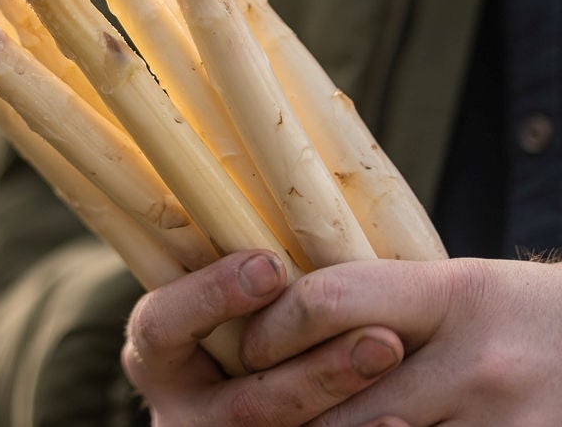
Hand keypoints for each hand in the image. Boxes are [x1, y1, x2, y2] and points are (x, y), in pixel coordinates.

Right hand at [122, 250, 404, 424]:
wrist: (252, 396)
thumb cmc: (241, 320)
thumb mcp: (217, 292)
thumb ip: (243, 267)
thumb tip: (276, 162)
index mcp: (157, 355)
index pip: (162, 326)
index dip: (211, 297)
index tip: (270, 265)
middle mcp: (181, 413)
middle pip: (243, 408)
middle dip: (316, 372)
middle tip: (383, 338)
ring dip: (347, 406)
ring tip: (401, 370)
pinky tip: (404, 424)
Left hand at [238, 257, 561, 425]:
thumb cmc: (524, 312)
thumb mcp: (457, 285)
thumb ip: (380, 305)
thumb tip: (279, 329)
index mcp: (454, 294)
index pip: (331, 301)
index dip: (274, 327)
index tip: (250, 344)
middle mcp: (478, 363)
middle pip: (344, 401)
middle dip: (292, 411)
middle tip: (257, 409)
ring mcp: (505, 425)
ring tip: (307, 426)